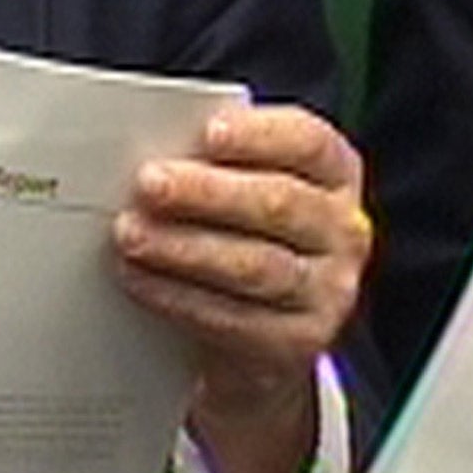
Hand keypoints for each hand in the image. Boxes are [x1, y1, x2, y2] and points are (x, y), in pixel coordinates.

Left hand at [112, 103, 370, 472]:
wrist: (261, 322)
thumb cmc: (242, 226)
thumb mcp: (242, 181)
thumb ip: (213, 160)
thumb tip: (155, 148)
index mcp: (334, 173)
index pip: (308, 142)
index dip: (258, 136)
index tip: (207, 132)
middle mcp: (343, 230)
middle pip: (277, 203)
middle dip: (205, 192)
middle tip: (147, 183)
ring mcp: (330, 289)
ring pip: (255, 265)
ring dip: (183, 248)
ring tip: (130, 234)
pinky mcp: (301, 340)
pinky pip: (236, 318)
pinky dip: (179, 296)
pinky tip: (140, 277)